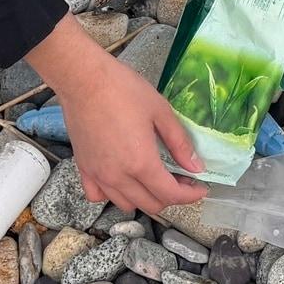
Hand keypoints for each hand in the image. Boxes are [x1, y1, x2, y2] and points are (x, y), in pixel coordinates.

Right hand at [26, 16, 208, 214]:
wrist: (83, 79)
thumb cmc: (123, 89)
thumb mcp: (160, 110)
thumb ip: (179, 142)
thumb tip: (196, 167)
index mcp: (141, 163)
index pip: (170, 195)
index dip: (190, 195)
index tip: (201, 187)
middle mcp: (119, 177)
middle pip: (151, 204)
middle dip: (171, 196)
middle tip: (181, 178)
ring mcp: (99, 175)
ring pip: (126, 204)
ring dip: (145, 197)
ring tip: (153, 178)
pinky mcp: (83, 169)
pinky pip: (98, 196)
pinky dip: (113, 194)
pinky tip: (121, 178)